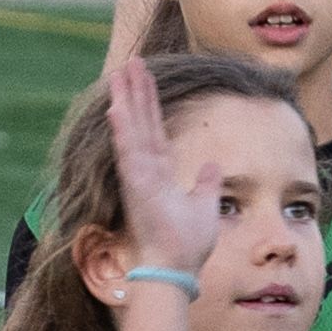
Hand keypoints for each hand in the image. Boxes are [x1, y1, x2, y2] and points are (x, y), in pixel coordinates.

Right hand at [105, 56, 221, 277]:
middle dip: (136, 91)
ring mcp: (138, 175)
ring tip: (121, 71)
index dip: (149, 103)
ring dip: (126, 99)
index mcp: (160, 173)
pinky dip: (123, 129)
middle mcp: (145, 169)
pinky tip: (117, 106)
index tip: (145, 78)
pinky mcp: (136, 185)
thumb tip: (214, 165)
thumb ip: (208, 183)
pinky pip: (128, 151)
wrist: (177, 268)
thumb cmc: (188, 243)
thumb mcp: (205, 205)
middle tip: (131, 62)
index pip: (154, 130)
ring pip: (131, 128)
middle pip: (140, 121)